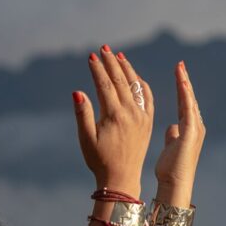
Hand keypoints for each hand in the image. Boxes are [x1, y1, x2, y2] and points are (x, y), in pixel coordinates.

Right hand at [73, 45, 153, 191]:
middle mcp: (131, 113)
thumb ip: (82, 114)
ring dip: (126, 69)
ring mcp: (142, 116)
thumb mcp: (86, 139)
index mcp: (114, 116)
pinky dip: (140, 83)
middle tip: (104, 48)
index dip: (97, 69)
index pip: (105, 84)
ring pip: (135, 85)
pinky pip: (147, 96)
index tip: (91, 56)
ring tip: (118, 56)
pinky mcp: (148, 121)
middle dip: (111, 62)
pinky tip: (135, 76)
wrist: (122, 177)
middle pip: (120, 80)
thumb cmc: (99, 160)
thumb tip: (78, 91)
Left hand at [155, 61, 205, 185]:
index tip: (176, 74)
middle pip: (189, 98)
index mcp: (189, 128)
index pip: (184, 103)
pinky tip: (182, 82)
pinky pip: (188, 108)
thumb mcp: (170, 148)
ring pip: (190, 99)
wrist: (176, 183)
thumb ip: (173, 135)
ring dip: (184, 83)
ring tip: (179, 68)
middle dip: (184, 81)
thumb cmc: (171, 170)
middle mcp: (195, 125)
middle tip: (179, 65)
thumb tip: (171, 127)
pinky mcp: (191, 131)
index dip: (181, 88)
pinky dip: (186, 94)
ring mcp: (195, 127)